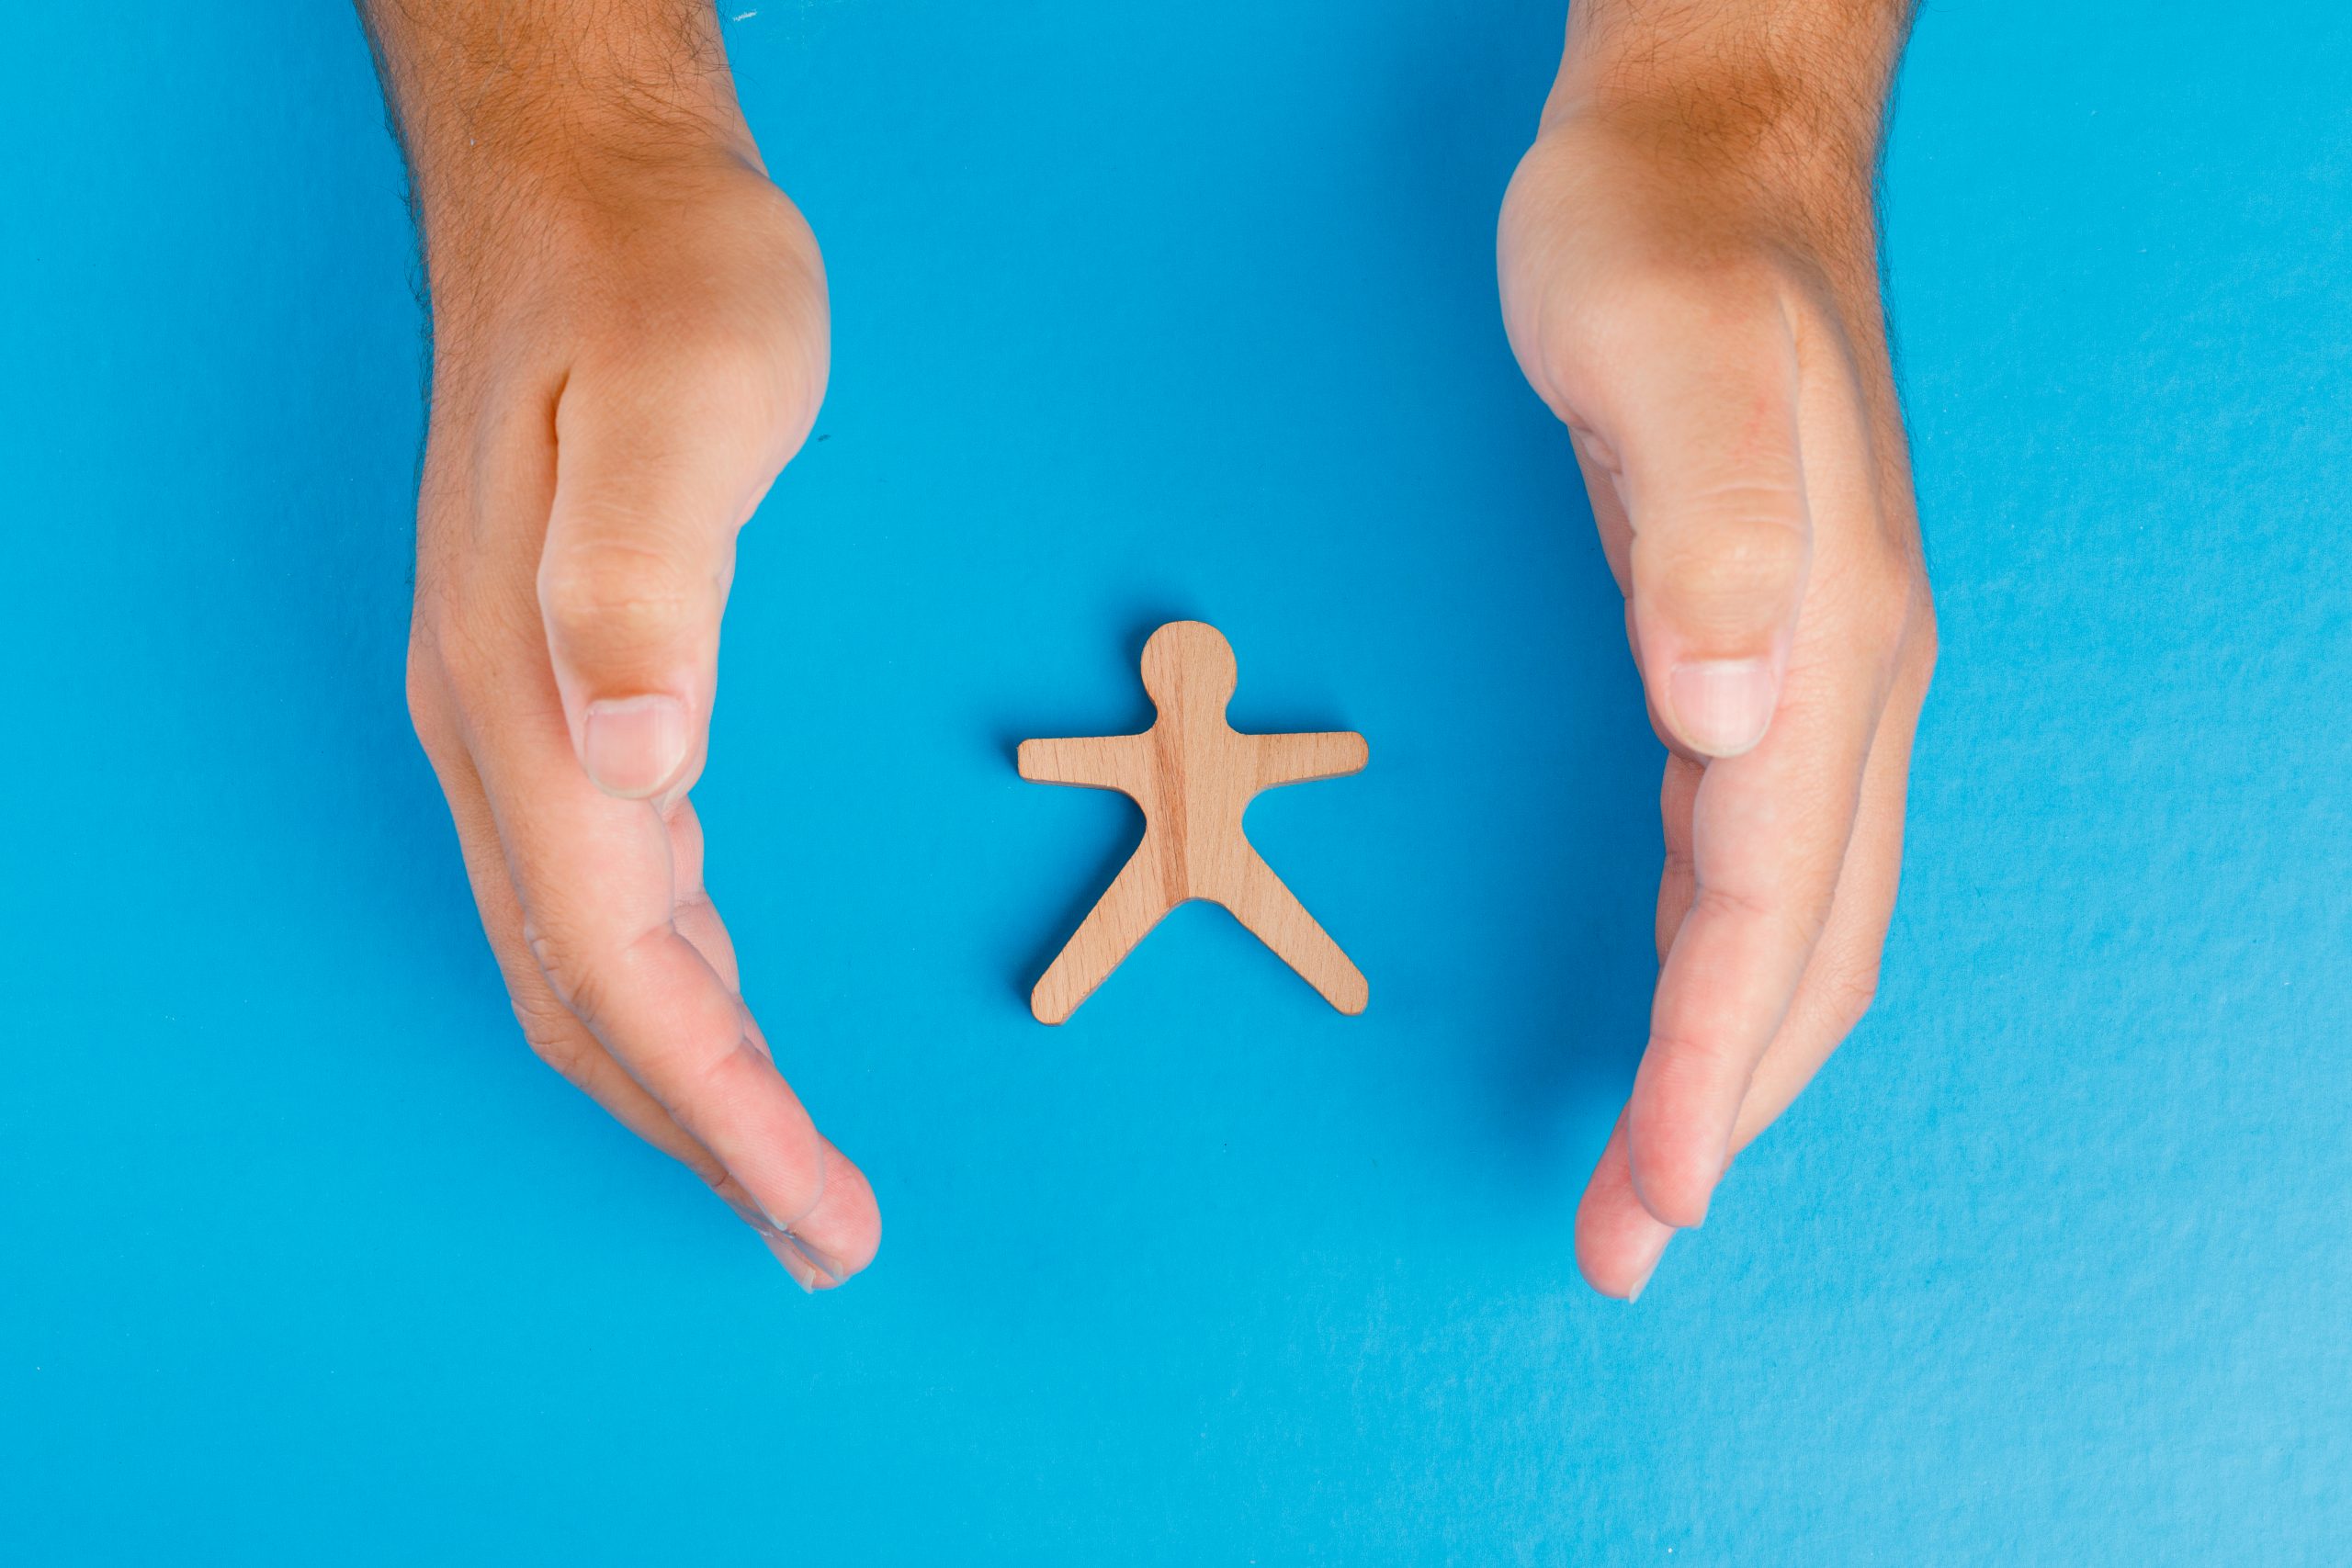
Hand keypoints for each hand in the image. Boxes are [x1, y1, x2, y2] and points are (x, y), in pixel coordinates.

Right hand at [401, 130, 878, 1287]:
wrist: (596, 197)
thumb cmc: (656, 286)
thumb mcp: (678, 404)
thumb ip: (640, 581)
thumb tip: (634, 769)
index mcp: (528, 699)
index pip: (624, 964)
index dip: (721, 1109)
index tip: (822, 1211)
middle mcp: (504, 733)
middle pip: (594, 1002)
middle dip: (708, 1139)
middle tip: (827, 1237)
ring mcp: (522, 721)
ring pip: (592, 965)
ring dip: (687, 1088)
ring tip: (787, 1177)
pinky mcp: (564, 696)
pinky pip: (609, 897)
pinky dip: (674, 997)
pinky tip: (727, 1024)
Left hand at [1498, 27, 1935, 1297]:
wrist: (1710, 154)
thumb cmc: (1659, 244)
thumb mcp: (1658, 352)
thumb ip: (1702, 529)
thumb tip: (1727, 716)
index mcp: (1823, 641)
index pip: (1766, 903)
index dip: (1709, 1061)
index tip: (1650, 1193)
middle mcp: (1841, 679)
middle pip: (1804, 949)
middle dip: (1723, 1111)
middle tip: (1626, 1242)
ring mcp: (1815, 670)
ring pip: (1794, 919)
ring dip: (1731, 1058)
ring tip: (1654, 1170)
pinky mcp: (1764, 650)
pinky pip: (1761, 855)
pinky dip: (1725, 961)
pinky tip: (1687, 1001)